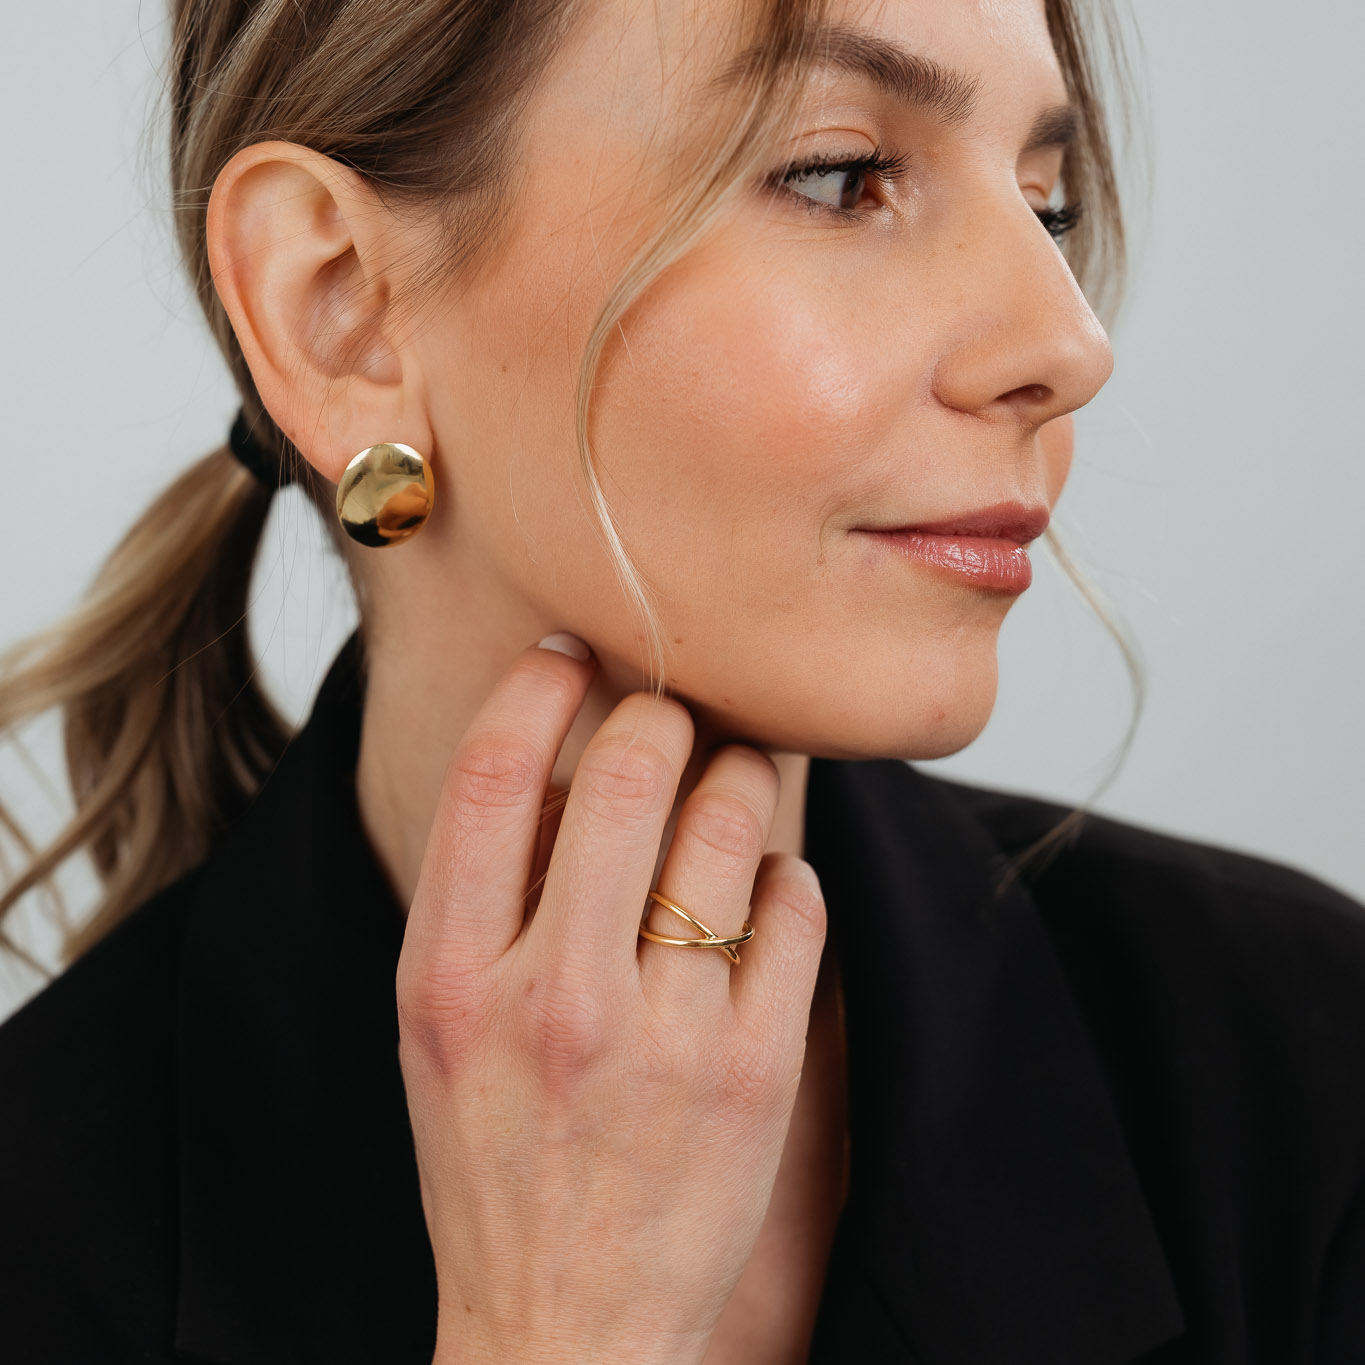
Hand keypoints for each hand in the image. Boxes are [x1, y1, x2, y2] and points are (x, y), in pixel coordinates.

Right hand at [395, 636, 827, 1363]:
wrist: (565, 1326)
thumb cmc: (494, 1162)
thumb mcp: (437, 1027)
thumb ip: (483, 891)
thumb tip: (560, 748)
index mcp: (452, 977)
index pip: (490, 771)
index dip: (537, 683)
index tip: (572, 653)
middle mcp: (555, 995)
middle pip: (627, 765)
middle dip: (662, 710)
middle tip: (674, 714)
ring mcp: (667, 1035)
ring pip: (729, 817)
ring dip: (738, 774)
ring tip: (732, 780)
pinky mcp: (759, 1069)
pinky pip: (795, 903)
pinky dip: (784, 874)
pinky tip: (760, 894)